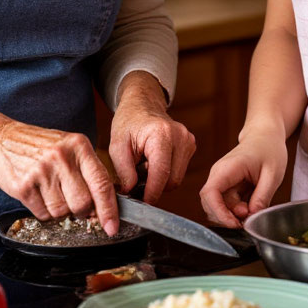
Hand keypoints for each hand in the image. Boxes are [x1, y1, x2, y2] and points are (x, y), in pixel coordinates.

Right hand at [0, 119, 119, 235]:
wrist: (0, 140)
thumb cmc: (38, 146)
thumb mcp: (68, 147)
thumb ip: (86, 171)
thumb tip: (102, 206)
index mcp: (78, 145)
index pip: (101, 183)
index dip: (109, 209)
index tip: (112, 226)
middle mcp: (61, 157)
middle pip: (82, 203)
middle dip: (81, 211)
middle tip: (73, 202)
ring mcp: (42, 171)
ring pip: (62, 212)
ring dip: (59, 210)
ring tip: (49, 190)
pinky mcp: (24, 186)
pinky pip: (43, 214)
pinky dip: (42, 210)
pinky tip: (38, 193)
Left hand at [108, 72, 195, 203]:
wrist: (142, 104)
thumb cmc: (128, 123)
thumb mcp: (116, 145)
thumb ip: (123, 171)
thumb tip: (131, 192)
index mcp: (161, 135)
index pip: (161, 175)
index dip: (151, 193)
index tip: (140, 203)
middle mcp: (180, 137)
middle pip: (172, 181)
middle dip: (154, 187)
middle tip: (136, 179)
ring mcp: (188, 140)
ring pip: (177, 179)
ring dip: (161, 181)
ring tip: (145, 167)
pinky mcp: (191, 145)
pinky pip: (180, 171)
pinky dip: (167, 173)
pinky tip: (155, 162)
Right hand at [199, 129, 286, 227]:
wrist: (265, 136)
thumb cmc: (269, 149)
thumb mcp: (273, 174)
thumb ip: (262, 197)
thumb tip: (251, 218)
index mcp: (227, 168)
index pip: (210, 193)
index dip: (219, 213)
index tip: (236, 223)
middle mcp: (219, 174)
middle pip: (210, 204)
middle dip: (227, 217)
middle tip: (249, 217)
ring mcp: (220, 180)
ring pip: (218, 206)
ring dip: (233, 214)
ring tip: (253, 208)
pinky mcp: (225, 186)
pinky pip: (225, 204)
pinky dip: (236, 211)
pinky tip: (250, 206)